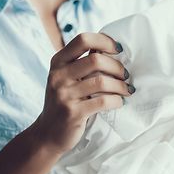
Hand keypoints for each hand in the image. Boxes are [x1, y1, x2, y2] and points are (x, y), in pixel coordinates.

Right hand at [33, 33, 133, 153]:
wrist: (47, 133)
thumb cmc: (65, 102)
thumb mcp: (66, 78)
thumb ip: (82, 64)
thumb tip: (111, 48)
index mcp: (58, 62)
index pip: (83, 39)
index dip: (104, 41)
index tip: (118, 49)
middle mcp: (58, 76)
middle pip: (96, 59)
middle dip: (117, 67)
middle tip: (125, 76)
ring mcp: (64, 94)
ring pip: (101, 81)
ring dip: (120, 85)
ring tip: (126, 90)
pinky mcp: (73, 113)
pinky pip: (103, 101)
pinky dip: (116, 101)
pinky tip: (119, 102)